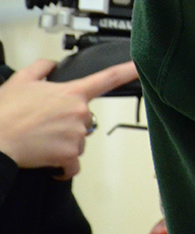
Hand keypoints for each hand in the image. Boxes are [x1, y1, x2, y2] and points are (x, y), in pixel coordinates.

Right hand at [0, 59, 137, 178]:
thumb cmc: (5, 112)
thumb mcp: (21, 80)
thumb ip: (41, 68)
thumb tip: (51, 65)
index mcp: (72, 92)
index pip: (107, 78)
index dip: (128, 71)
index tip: (141, 67)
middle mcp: (79, 112)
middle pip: (85, 119)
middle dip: (69, 123)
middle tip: (46, 125)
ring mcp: (76, 134)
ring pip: (79, 141)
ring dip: (65, 144)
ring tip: (41, 141)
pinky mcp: (68, 155)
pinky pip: (73, 166)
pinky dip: (64, 168)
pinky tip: (52, 166)